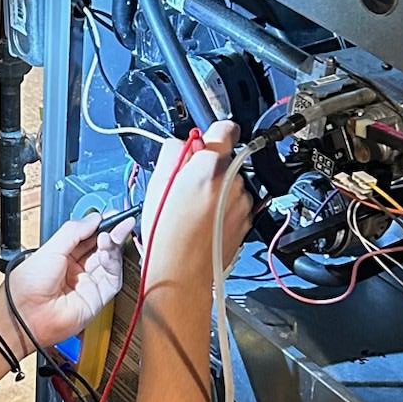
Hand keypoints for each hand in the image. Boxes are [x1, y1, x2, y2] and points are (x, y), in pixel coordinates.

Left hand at [0, 213, 132, 352]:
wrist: (27, 314)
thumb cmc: (28, 286)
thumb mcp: (50, 248)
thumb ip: (74, 231)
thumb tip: (94, 218)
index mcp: (62, 257)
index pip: (88, 237)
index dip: (100, 226)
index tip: (111, 215)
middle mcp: (76, 270)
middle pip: (102, 248)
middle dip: (111, 233)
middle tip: (120, 222)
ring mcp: (88, 284)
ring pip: (110, 261)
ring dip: (113, 246)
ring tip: (111, 235)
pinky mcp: (98, 298)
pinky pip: (113, 278)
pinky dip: (113, 263)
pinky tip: (108, 250)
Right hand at [140, 121, 251, 287]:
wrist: (181, 273)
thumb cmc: (165, 234)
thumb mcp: (156, 185)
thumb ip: (172, 153)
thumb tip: (180, 143)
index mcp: (210, 166)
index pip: (225, 128)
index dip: (213, 132)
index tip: (206, 139)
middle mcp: (232, 180)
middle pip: (224, 159)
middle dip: (207, 167)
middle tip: (185, 186)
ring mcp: (242, 201)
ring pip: (230, 182)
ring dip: (215, 189)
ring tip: (192, 209)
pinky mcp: (246, 220)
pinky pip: (235, 203)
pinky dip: (222, 208)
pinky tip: (203, 221)